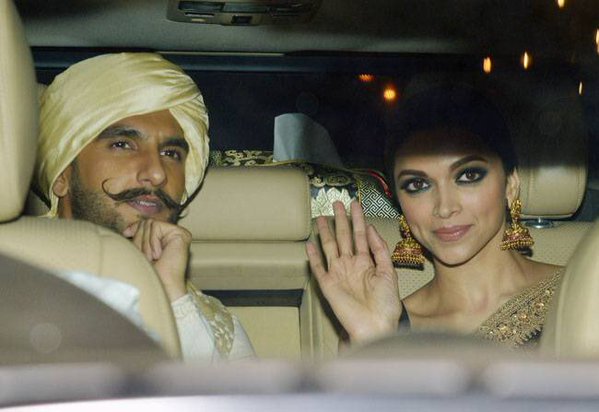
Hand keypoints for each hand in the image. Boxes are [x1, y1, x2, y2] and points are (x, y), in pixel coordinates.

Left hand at [123, 219, 190, 301]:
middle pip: (146, 222)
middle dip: (141, 240)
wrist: (160, 285)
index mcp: (164, 238)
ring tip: (154, 258)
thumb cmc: (150, 273)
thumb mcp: (139, 251)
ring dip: (146, 244)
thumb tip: (128, 229)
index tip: (126, 233)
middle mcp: (173, 234)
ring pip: (149, 224)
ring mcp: (178, 234)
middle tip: (148, 257)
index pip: (147, 223)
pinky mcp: (181, 234)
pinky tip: (159, 254)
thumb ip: (138, 237)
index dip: (135, 227)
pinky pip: (156, 226)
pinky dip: (152, 241)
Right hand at [306, 201, 401, 343]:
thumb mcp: (388, 272)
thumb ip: (379, 250)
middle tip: (336, 203)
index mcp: (367, 262)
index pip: (360, 235)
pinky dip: (313, 256)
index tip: (355, 204)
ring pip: (330, 248)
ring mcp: (338, 274)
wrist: (376, 325)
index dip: (358, 219)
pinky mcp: (328, 285)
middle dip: (340, 220)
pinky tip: (310, 244)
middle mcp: (351, 265)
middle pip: (343, 237)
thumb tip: (370, 228)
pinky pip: (318, 268)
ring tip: (320, 217)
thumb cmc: (386, 304)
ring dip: (325, 232)